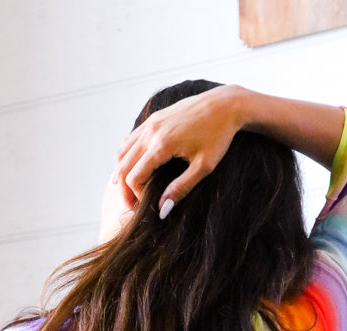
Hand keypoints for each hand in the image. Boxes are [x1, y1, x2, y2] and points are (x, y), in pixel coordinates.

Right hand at [112, 85, 244, 218]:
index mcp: (162, 144)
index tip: (148, 207)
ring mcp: (150, 123)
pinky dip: (126, 157)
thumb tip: (161, 210)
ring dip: (121, 173)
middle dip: (125, 190)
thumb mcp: (204, 166)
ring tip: (130, 190)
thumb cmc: (218, 135)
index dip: (137, 197)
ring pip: (121, 152)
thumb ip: (181, 188)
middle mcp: (151, 132)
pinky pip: (129, 140)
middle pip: (123, 166)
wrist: (225, 104)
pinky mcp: (153, 119)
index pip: (134, 177)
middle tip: (133, 207)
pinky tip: (133, 169)